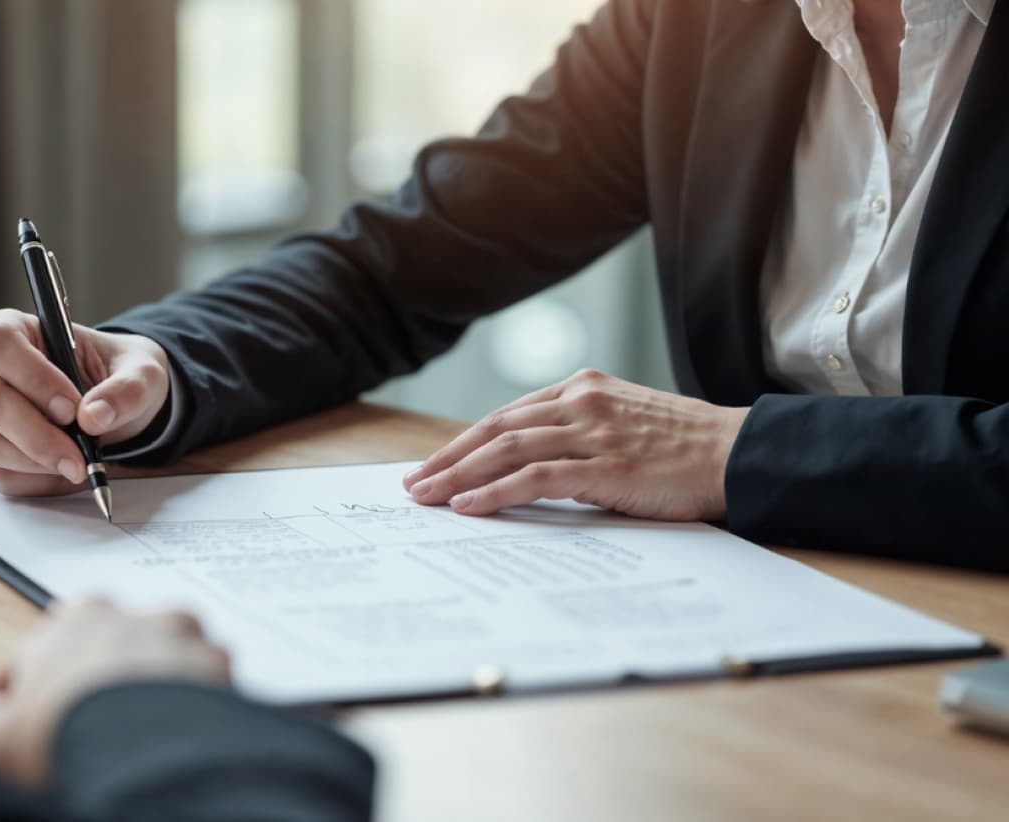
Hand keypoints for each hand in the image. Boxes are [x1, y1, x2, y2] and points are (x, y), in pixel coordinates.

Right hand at [0, 309, 171, 495]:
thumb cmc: (121, 374)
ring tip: (79, 462)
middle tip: (81, 453)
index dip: (31, 376)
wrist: (120, 405)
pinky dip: (38, 481)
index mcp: (18, 330)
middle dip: (37, 433)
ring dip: (36, 460)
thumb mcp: (142, 373)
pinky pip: (0, 474)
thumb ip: (126, 389)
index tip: (71, 406)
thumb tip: (93, 417)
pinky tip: (67, 472)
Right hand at [0, 599, 231, 787]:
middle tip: (94, 729)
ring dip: (157, 688)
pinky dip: (198, 708)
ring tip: (144, 734)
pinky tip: (180, 737)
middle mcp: (137, 616)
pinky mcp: (223, 669)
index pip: (52, 646)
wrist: (142, 759)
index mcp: (79, 618)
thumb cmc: (67, 738)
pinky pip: (210, 686)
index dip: (43, 690)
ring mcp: (186, 638)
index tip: (45, 723)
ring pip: (168, 660)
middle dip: (104, 681)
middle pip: (116, 649)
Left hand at [401, 369, 749, 520]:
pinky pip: (534, 477)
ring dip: (458, 475)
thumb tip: (528, 467)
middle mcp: (581, 402)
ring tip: (426, 497)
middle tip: (413, 483)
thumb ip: (578, 434)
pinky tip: (468, 506)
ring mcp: (592, 432)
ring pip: (505, 449)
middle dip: (447, 458)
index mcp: (582, 389)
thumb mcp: (624, 424)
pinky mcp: (605, 465)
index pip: (507, 415)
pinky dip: (495, 492)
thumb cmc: (685, 448)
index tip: (434, 464)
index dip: (464, 442)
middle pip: (494, 429)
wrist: (740, 454)